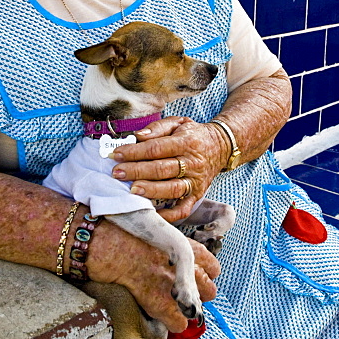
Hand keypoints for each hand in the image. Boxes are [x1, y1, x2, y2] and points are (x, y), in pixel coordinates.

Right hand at [88, 219, 220, 331]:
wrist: (102, 240)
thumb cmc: (120, 231)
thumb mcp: (152, 228)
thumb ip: (167, 241)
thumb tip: (167, 253)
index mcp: (184, 244)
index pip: (211, 265)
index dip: (203, 274)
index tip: (193, 276)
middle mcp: (185, 265)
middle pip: (209, 289)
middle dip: (198, 295)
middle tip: (181, 294)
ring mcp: (172, 284)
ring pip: (196, 309)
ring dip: (186, 310)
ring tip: (173, 307)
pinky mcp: (158, 301)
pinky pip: (177, 322)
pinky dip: (171, 323)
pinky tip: (161, 316)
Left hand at [110, 116, 229, 222]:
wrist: (222, 146)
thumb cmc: (194, 134)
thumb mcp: (178, 123)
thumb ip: (157, 128)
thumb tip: (137, 136)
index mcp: (186, 142)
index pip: (156, 148)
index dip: (134, 152)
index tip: (116, 154)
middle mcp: (192, 163)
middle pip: (161, 169)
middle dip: (136, 171)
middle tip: (117, 173)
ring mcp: (195, 181)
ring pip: (171, 189)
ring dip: (150, 190)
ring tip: (132, 190)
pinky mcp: (197, 195)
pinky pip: (183, 209)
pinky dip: (168, 215)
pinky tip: (152, 213)